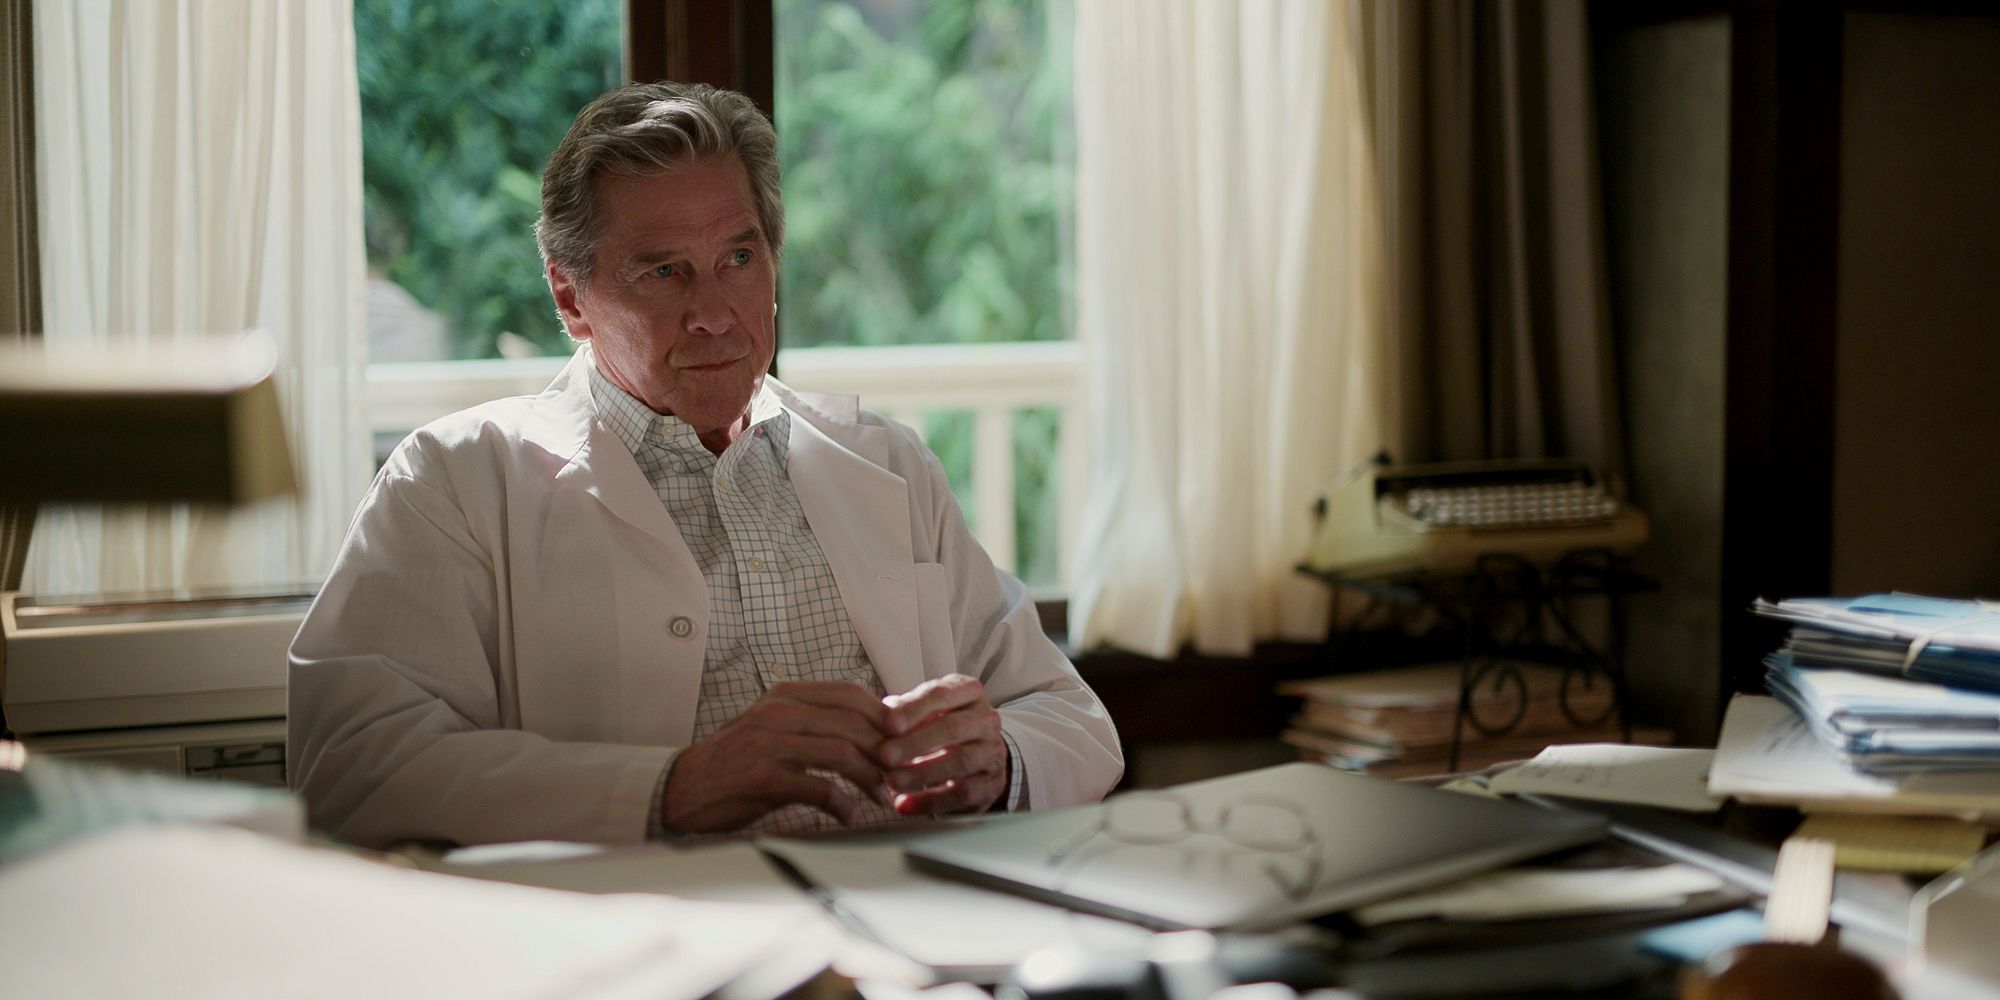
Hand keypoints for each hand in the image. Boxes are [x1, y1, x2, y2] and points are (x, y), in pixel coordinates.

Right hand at [661, 681, 890, 833]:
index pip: (851, 694)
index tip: (901, 742)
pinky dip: (842, 803)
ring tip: (882, 797)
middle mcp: (779, 711)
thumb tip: (867, 729)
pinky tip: (849, 815)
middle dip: (885, 751)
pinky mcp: (763, 777)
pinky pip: (819, 787)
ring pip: (842, 751)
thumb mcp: (772, 728)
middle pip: (854, 722)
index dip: (884, 717)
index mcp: (785, 695)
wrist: (683, 788)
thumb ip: (812, 722)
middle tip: (899, 774)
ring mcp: (770, 742)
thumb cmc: (734, 762)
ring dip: (871, 778)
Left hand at [878, 674, 1008, 816]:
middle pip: (954, 728)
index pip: (942, 695)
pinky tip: (905, 805)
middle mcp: (987, 719)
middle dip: (916, 743)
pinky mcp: (992, 783)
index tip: (889, 725)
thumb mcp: (926, 711)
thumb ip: (905, 712)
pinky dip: (931, 801)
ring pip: (961, 761)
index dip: (914, 709)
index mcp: (969, 693)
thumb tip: (880, 716)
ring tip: (893, 782)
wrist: (978, 756)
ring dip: (923, 773)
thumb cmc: (942, 727)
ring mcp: (993, 752)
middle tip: (885, 756)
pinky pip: (963, 793)